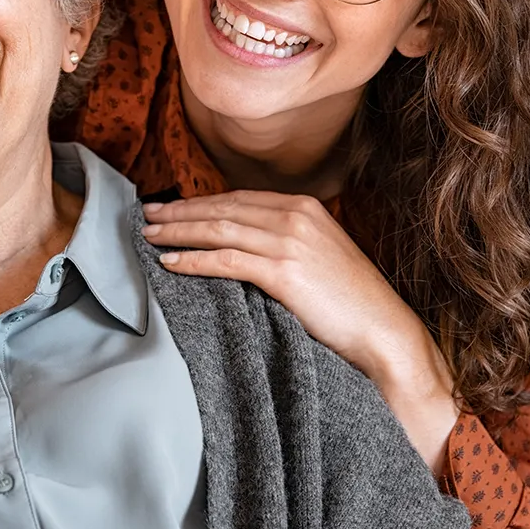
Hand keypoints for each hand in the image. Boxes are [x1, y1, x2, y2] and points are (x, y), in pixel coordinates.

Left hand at [141, 191, 459, 471]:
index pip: (238, 199)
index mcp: (304, 207)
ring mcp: (289, 241)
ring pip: (219, 230)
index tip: (172, 208)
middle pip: (223, 209)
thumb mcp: (319, 255)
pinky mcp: (284, 271)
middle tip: (147, 216)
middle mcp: (295, 216)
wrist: (383, 329)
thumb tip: (242, 243)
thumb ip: (285, 240)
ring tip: (149, 237)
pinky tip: (171, 263)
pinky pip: (226, 260)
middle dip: (180, 212)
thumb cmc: (351, 301)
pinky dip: (193, 259)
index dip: (200, 202)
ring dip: (178, 232)